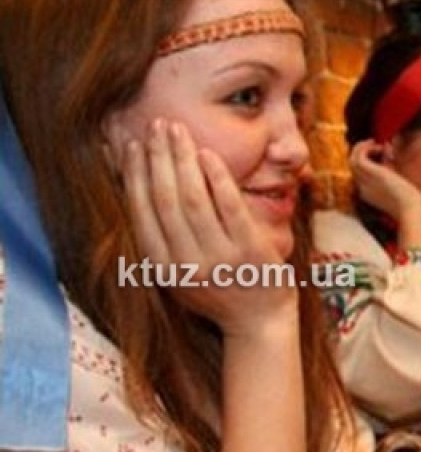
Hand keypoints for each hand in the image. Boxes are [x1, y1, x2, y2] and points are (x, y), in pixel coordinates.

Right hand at [121, 119, 296, 336]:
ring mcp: (220, 258)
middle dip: (156, 158)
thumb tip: (137, 190)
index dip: (133, 175)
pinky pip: (229, 206)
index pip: (140, 212)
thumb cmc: (218, 292)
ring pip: (192, 199)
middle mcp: (186, 264)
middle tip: (154, 126)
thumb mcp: (178, 274)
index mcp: (163, 268)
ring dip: (181, 159)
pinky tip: (207, 154)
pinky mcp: (250, 251)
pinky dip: (216, 177)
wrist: (259, 324)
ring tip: (176, 130)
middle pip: (163, 199)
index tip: (129, 146)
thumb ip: (160, 240)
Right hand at [349, 140, 420, 247]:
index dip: (368, 161)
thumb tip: (388, 152)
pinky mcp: (369, 173)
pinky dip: (366, 148)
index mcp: (368, 194)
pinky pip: (359, 157)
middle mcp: (362, 188)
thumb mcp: (397, 185)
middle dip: (362, 153)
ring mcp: (364, 181)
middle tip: (375, 145)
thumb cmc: (409, 200)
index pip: (360, 175)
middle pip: (354, 166)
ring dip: (361, 148)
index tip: (381, 154)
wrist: (409, 207)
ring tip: (374, 142)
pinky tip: (379, 147)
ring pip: (352, 160)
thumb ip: (391, 172)